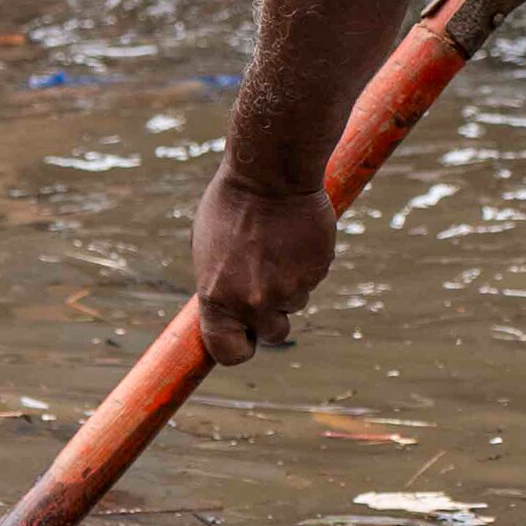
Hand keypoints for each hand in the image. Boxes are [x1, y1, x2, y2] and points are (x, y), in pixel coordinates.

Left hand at [189, 167, 336, 365]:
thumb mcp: (208, 250)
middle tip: (269, 283)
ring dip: (290, 284)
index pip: (227, 352)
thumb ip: (218, 287)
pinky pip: (313, 279)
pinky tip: (294, 237)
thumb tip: (227, 312)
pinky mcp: (316, 272)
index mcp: (217, 298)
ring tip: (278, 246)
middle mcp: (253, 302)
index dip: (238, 347)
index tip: (245, 336)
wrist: (271, 173)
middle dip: (272, 315)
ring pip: (296, 303)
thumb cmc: (231, 206)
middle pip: (273, 334)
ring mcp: (288, 289)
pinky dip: (306, 264)